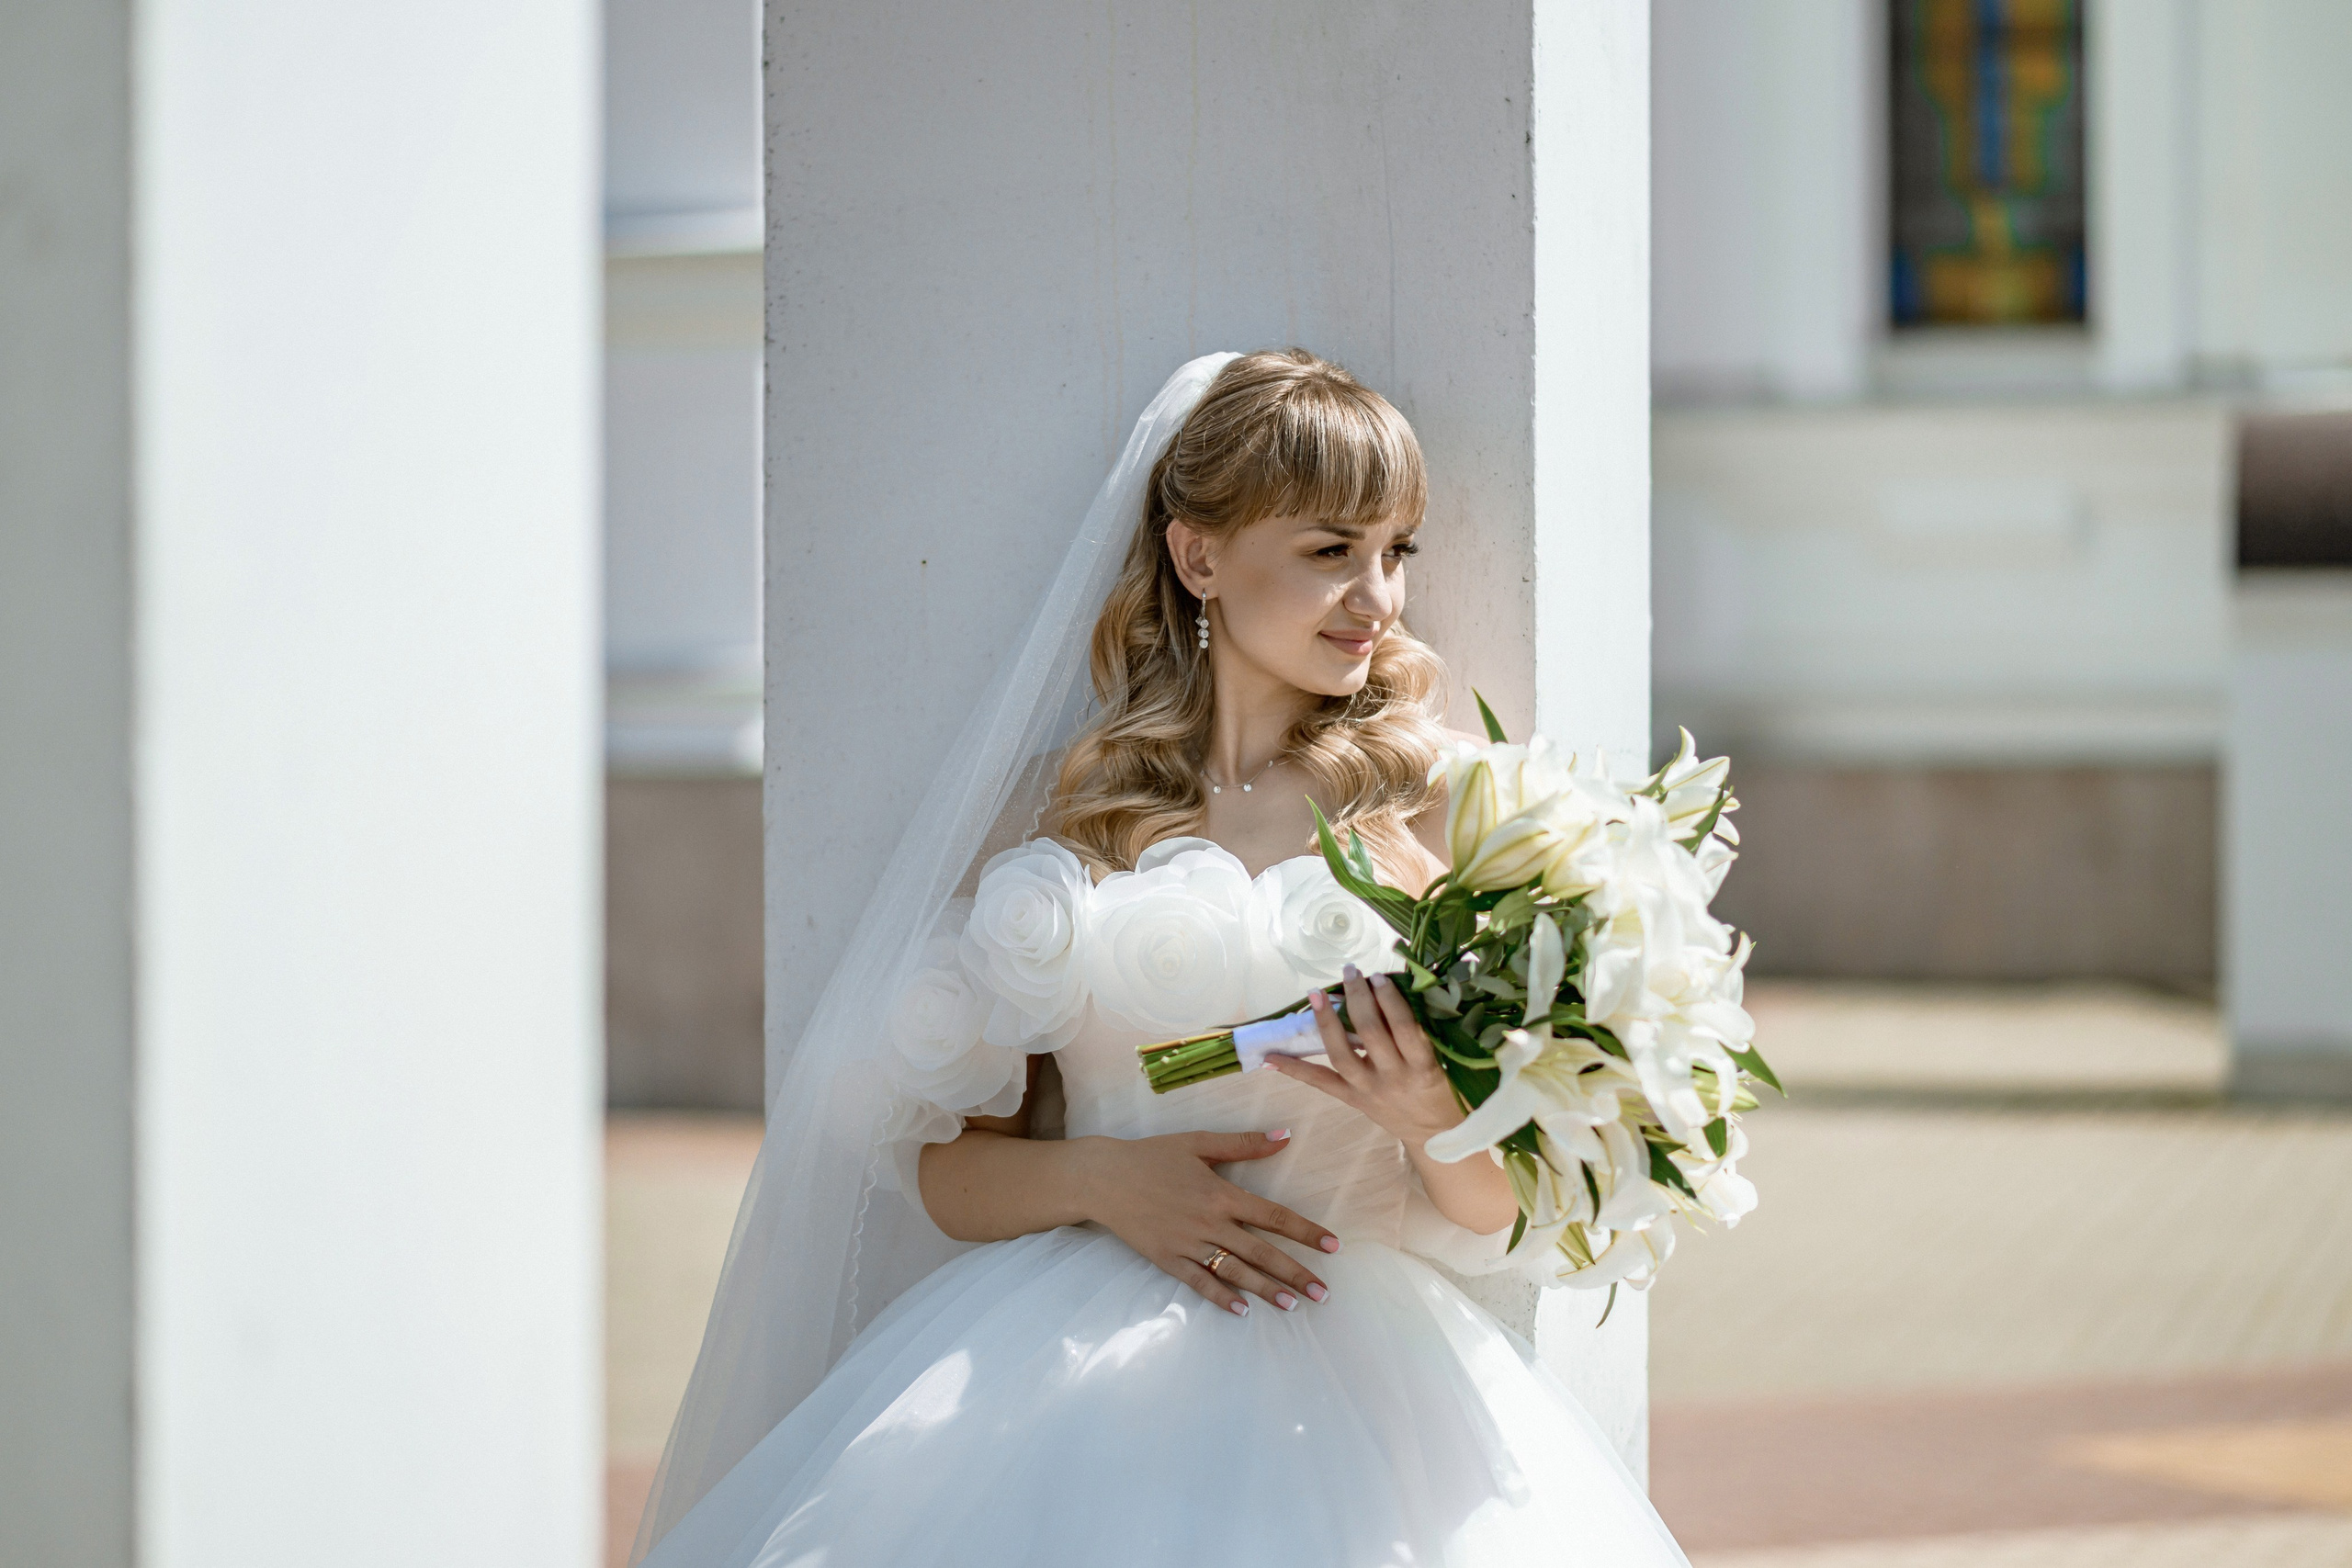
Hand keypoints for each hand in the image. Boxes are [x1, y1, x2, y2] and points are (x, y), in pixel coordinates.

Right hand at [1075, 1130, 1339, 1317]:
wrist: (1103, 1178)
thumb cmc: (1152, 1156)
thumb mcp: (1198, 1142)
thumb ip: (1243, 1144)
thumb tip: (1284, 1135)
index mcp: (1220, 1193)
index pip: (1273, 1216)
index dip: (1305, 1231)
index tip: (1332, 1246)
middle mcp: (1209, 1222)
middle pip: (1260, 1252)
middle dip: (1295, 1273)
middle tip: (1323, 1293)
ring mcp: (1187, 1244)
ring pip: (1234, 1272)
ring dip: (1266, 1290)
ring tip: (1294, 1305)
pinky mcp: (1167, 1259)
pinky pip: (1198, 1283)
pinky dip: (1220, 1298)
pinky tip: (1242, 1311)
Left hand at [1265, 965, 1463, 1149]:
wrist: (1433, 1134)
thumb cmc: (1441, 1089)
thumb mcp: (1441, 1061)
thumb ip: (1419, 1032)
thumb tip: (1389, 989)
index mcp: (1422, 1066)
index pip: (1404, 1027)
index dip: (1389, 1000)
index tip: (1378, 976)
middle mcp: (1394, 1078)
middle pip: (1370, 1033)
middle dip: (1358, 998)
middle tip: (1351, 972)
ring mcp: (1369, 1090)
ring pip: (1341, 1054)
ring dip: (1326, 1022)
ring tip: (1317, 994)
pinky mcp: (1353, 1100)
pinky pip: (1320, 1083)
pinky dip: (1295, 1069)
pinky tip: (1270, 1057)